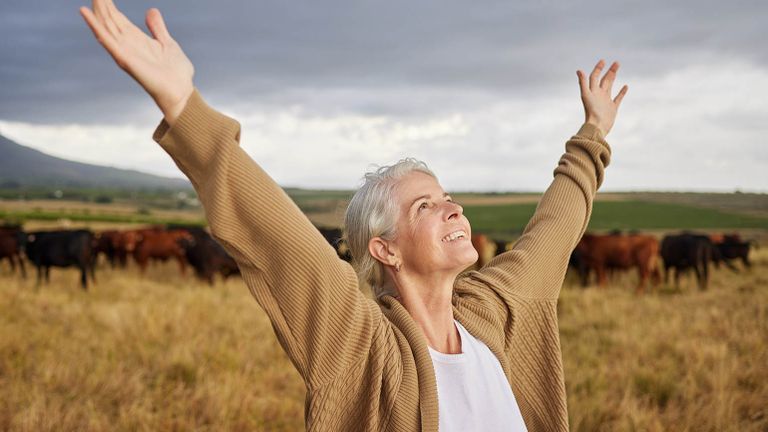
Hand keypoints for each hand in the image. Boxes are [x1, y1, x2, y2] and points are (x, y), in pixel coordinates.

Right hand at [80, 0, 193, 123]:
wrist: (181, 91)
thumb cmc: (176, 72)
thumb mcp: (167, 42)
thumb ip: (157, 28)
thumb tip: (151, 10)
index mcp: (137, 40)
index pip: (119, 19)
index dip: (110, 6)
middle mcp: (128, 45)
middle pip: (110, 21)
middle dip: (102, 5)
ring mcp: (124, 51)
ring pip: (106, 26)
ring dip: (97, 11)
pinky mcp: (124, 59)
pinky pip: (107, 40)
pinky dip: (95, 26)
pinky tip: (85, 13)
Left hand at [576, 60, 627, 136]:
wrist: (597, 126)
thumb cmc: (591, 111)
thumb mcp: (586, 95)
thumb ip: (583, 83)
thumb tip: (579, 70)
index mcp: (592, 91)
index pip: (594, 77)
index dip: (598, 69)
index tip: (603, 61)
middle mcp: (599, 95)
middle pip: (604, 80)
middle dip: (609, 71)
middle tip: (616, 63)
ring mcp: (606, 101)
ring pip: (610, 86)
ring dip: (613, 77)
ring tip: (617, 68)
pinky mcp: (612, 108)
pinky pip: (618, 98)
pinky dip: (622, 92)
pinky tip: (625, 86)